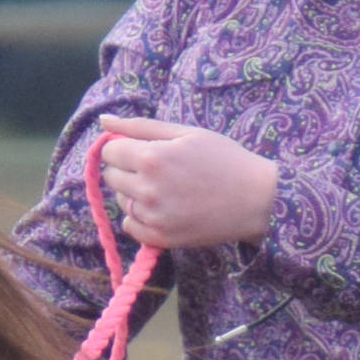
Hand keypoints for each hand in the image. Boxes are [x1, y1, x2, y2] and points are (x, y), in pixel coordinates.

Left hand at [94, 116, 278, 250]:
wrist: (255, 199)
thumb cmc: (224, 159)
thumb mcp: (186, 133)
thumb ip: (140, 126)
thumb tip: (103, 120)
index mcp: (152, 158)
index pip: (109, 151)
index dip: (123, 148)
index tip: (143, 149)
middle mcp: (147, 189)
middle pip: (111, 177)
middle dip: (127, 169)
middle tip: (158, 169)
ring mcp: (153, 217)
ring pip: (121, 201)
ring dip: (134, 193)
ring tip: (166, 188)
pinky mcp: (160, 238)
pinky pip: (130, 226)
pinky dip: (141, 217)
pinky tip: (164, 208)